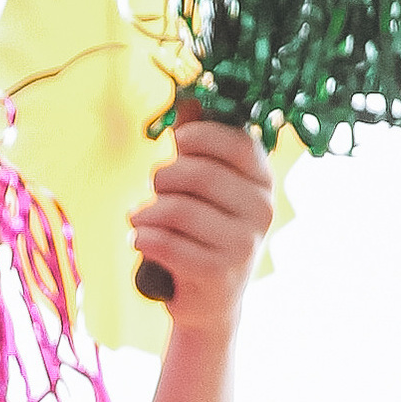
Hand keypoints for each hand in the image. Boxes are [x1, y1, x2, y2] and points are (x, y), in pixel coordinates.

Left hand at [129, 117, 272, 339]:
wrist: (211, 305)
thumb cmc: (204, 235)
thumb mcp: (206, 190)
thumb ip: (199, 146)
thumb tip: (188, 97)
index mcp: (263, 183)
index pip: (237, 143)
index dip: (203, 136)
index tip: (179, 141)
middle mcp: (261, 211)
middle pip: (200, 175)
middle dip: (165, 177)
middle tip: (152, 187)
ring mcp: (243, 245)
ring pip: (179, 210)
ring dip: (148, 211)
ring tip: (137, 216)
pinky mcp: (218, 273)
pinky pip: (168, 243)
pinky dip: (144, 237)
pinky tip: (138, 238)